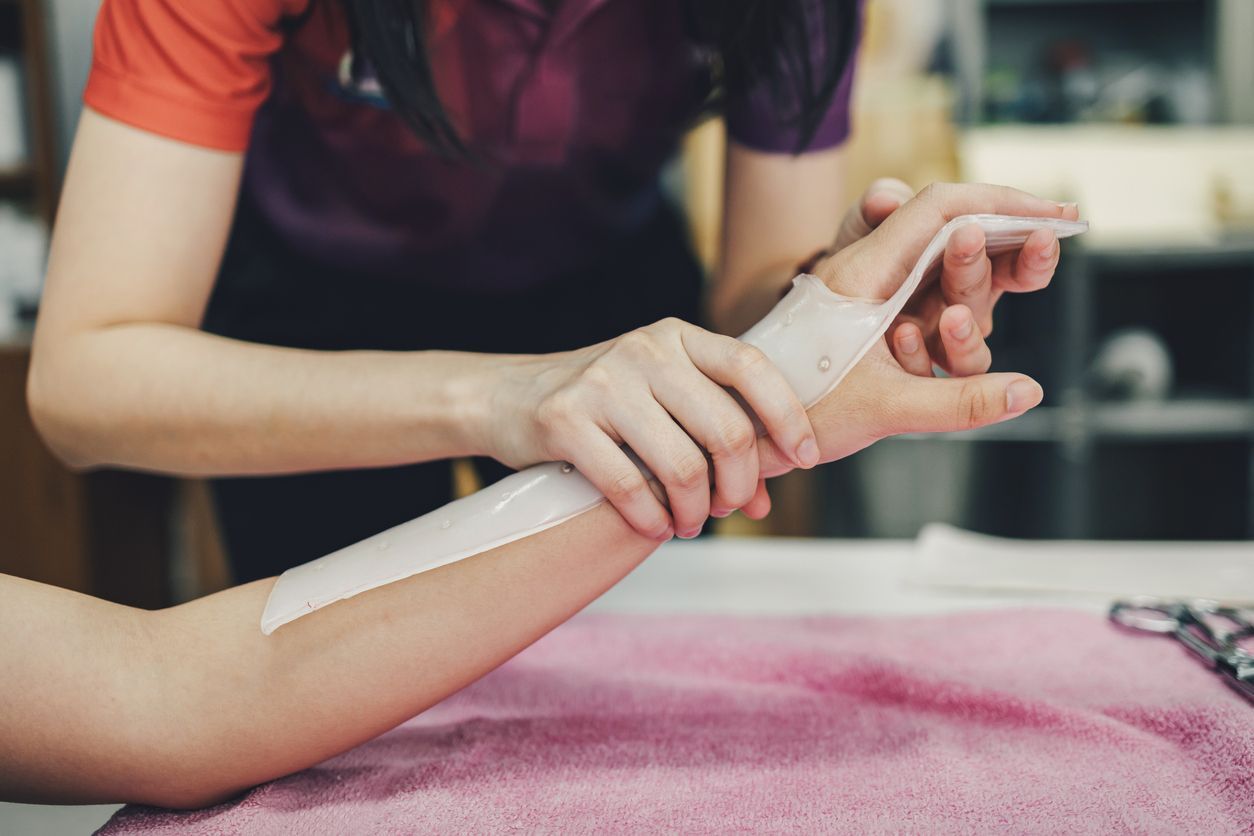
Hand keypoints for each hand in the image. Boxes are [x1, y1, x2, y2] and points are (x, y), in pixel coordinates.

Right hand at [481, 319, 815, 539]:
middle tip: (729, 507)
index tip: (806, 460)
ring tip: (688, 523)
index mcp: (678, 336)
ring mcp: (602, 383)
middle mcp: (645, 350)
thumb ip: (710, 433)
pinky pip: (629, 487)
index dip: (788, 417)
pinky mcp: (565, 421)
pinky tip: (654, 527)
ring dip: (695, 511)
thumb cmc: (602, 405)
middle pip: (726, 429)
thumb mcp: (659, 397)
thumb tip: (762, 502)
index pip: (752, 367)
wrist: (507, 397)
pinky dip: (650, 520)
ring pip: (682, 466)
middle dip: (739, 484)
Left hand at [756, 182, 1064, 474]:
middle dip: (1006, 243)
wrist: (742, 428)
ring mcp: (877, 299)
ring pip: (949, 279)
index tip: (1057, 215)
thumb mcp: (882, 408)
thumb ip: (959, 401)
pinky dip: (955, 334)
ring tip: (953, 328)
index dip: (1003, 203)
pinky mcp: (881, 326)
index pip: (943, 208)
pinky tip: (935, 345)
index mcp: (866, 272)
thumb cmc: (793, 411)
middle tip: (1049, 245)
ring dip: (975, 294)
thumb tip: (1029, 392)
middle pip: (954, 235)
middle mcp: (873, 275)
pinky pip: (933, 315)